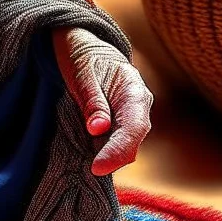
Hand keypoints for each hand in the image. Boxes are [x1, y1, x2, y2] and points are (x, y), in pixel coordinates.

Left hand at [52, 27, 152, 175]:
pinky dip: (103, 153)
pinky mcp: (119, 126)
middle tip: (89, 171)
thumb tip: (98, 130)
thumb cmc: (85, 58)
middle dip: (113, 159)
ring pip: (125, 147)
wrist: (87, 49)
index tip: (98, 167)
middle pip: (133, 142)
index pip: (134, 127)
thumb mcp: (83, 73)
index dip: (118, 150)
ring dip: (107, 158)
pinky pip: (114, 144)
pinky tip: (88, 159)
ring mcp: (131, 118)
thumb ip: (93, 100)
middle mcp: (139, 107)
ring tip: (86, 167)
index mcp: (134, 90)